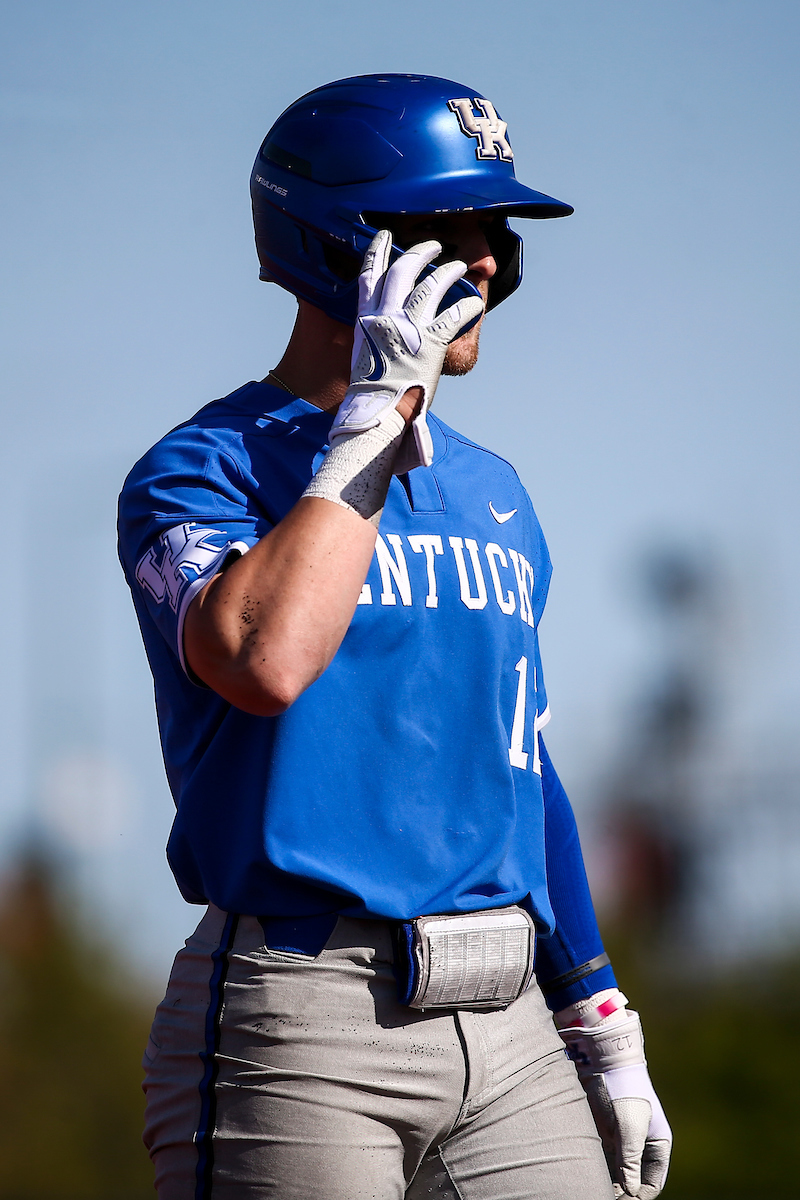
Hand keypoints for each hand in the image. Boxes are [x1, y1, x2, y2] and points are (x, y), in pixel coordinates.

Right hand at [330, 229, 483, 470]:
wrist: (380, 413)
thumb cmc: (372, 391)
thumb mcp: (364, 354)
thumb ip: (374, 334)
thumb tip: (381, 329)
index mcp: (366, 319)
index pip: (369, 275)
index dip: (377, 251)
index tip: (383, 235)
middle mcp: (386, 317)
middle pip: (403, 270)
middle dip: (419, 253)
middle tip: (432, 246)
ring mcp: (409, 327)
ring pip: (432, 285)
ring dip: (448, 272)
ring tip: (458, 266)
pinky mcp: (432, 342)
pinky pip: (455, 314)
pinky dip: (468, 305)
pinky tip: (476, 302)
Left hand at [558, 1011, 671, 1198]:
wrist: (604, 1062)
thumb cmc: (625, 1092)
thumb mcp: (630, 1128)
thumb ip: (629, 1160)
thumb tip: (629, 1192)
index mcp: (656, 1146)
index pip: (652, 1184)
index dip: (639, 1196)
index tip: (623, 1199)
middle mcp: (640, 1147)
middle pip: (632, 1181)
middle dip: (621, 1193)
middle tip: (605, 1196)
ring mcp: (621, 1142)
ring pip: (615, 1174)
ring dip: (607, 1183)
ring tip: (594, 1188)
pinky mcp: (604, 1135)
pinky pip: (602, 1161)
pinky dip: (596, 1171)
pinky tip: (587, 1176)